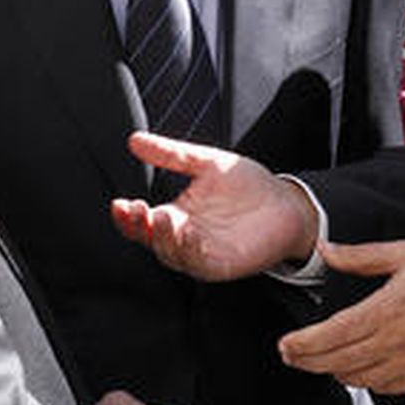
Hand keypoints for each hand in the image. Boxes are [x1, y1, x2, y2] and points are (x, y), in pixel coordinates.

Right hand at [110, 131, 317, 279]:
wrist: (285, 202)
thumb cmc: (246, 184)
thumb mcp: (205, 162)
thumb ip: (170, 154)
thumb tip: (134, 140)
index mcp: (176, 215)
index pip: (142, 222)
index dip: (126, 216)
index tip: (120, 202)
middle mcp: (183, 237)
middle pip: (150, 240)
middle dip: (139, 227)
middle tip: (136, 210)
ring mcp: (201, 253)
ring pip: (171, 254)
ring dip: (163, 238)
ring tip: (160, 217)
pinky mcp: (222, 264)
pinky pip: (200, 263)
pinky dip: (191, 252)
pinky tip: (189, 234)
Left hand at [277, 240, 404, 394]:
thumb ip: (361, 256)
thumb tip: (328, 249)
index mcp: (389, 309)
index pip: (334, 335)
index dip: (304, 344)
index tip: (286, 344)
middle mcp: (397, 341)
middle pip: (338, 361)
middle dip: (307, 360)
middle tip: (290, 355)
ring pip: (357, 378)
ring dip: (332, 370)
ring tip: (317, 359)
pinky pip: (382, 388)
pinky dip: (361, 381)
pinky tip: (354, 369)